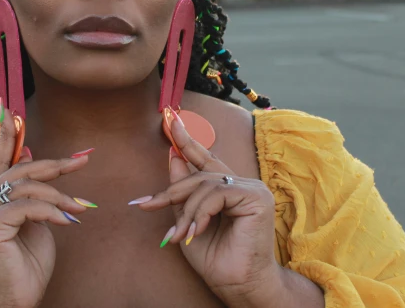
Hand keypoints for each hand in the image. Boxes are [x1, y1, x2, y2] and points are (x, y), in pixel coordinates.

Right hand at [0, 108, 94, 307]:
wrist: (9, 303)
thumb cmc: (23, 268)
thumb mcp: (34, 224)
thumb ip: (32, 195)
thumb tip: (33, 159)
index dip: (5, 135)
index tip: (11, 111)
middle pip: (19, 170)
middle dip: (53, 164)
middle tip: (81, 160)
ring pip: (26, 186)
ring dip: (59, 195)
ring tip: (80, 208)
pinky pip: (27, 206)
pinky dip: (52, 211)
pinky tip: (68, 221)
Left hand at [133, 109, 280, 305]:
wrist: (238, 285)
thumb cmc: (216, 258)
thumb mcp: (188, 220)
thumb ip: (182, 191)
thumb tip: (173, 155)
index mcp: (228, 187)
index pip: (205, 157)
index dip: (187, 139)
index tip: (170, 119)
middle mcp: (242, 183)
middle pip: (199, 173)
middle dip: (172, 191)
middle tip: (148, 205)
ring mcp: (252, 188)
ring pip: (205, 184)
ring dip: (186, 211)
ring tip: (178, 234)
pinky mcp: (256, 196)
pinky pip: (217, 194)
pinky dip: (201, 213)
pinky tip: (196, 231)